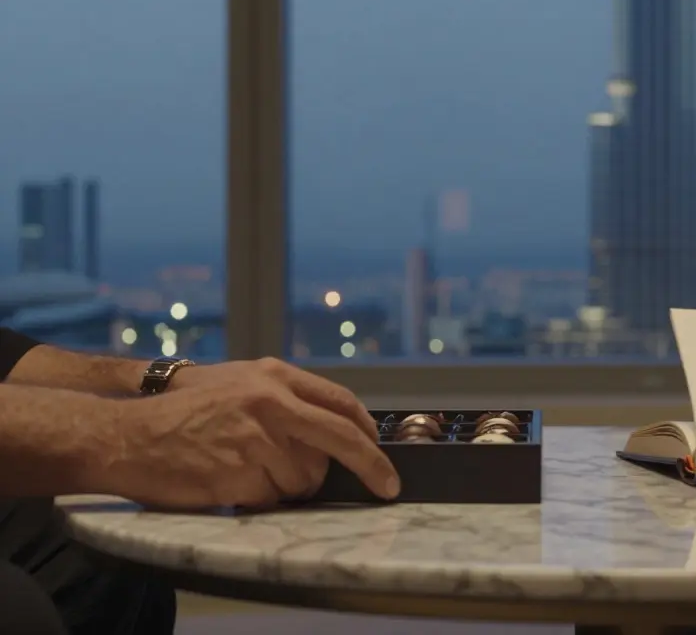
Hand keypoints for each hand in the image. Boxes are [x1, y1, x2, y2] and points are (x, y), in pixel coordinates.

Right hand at [100, 358, 397, 507]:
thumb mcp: (238, 384)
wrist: (128, 434)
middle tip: (387, 487)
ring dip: (288, 486)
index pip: (340, 403)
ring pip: (305, 477)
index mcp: (273, 377)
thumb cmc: (183, 413)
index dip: (368, 432)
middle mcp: (270, 402)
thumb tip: (335, 427)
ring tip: (249, 471)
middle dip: (372, 466)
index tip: (381, 453)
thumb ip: (285, 399)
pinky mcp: (239, 472)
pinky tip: (231, 482)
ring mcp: (256, 438)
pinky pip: (272, 497)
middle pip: (341, 438)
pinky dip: (260, 498)